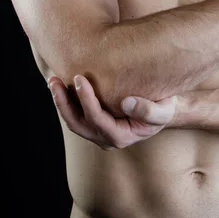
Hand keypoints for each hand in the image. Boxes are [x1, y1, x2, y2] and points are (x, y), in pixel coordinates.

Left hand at [48, 75, 178, 149]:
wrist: (162, 107)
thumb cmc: (164, 106)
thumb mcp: (165, 109)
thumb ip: (150, 110)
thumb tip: (126, 103)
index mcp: (121, 136)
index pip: (97, 121)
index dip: (86, 101)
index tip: (80, 79)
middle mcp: (106, 138)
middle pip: (77, 124)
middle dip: (63, 103)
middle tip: (55, 80)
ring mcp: (98, 131)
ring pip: (72, 120)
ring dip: (60, 101)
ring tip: (53, 80)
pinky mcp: (94, 121)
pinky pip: (76, 113)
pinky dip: (67, 99)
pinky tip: (61, 83)